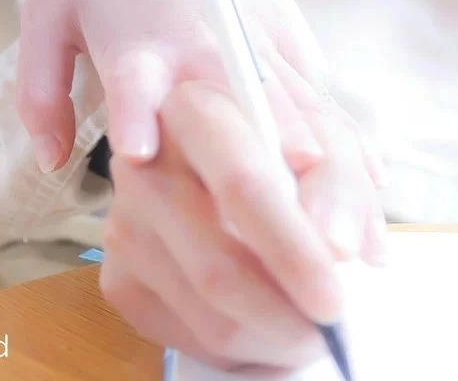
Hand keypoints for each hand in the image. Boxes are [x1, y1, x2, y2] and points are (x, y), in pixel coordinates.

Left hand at [15, 0, 384, 289]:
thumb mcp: (48, 14)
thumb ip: (41, 92)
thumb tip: (53, 162)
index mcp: (135, 41)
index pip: (132, 78)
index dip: (133, 112)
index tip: (140, 152)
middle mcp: (201, 47)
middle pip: (238, 114)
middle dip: (261, 178)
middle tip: (286, 242)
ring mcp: (255, 45)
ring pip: (300, 117)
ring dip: (323, 181)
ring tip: (342, 246)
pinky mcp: (291, 41)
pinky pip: (327, 106)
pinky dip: (349, 157)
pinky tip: (368, 207)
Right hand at [99, 77, 386, 372]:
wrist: (200, 140)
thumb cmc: (271, 131)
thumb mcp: (317, 128)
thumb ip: (337, 178)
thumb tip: (339, 246)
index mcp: (189, 111)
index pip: (240, 184)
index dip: (288, 244)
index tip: (333, 294)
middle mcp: (141, 168)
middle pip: (217, 268)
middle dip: (286, 314)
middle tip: (335, 327)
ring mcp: (122, 226)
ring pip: (207, 316)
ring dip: (272, 336)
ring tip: (310, 323)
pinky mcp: (118, 279)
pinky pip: (189, 338)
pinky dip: (244, 346)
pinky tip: (269, 320)